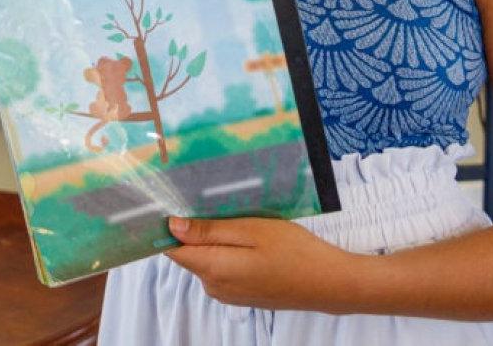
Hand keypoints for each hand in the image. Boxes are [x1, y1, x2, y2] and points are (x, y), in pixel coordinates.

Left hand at [166, 216, 368, 312]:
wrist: (326, 282)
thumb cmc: (292, 250)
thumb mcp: (252, 231)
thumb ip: (211, 231)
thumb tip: (172, 225)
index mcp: (213, 268)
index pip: (173, 249)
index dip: (166, 227)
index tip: (168, 201)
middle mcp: (213, 286)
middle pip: (190, 252)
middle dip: (195, 227)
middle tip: (212, 197)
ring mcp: (227, 294)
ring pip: (207, 259)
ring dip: (213, 238)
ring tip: (235, 212)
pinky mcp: (240, 294)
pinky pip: (221, 268)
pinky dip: (227, 250)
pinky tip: (247, 235)